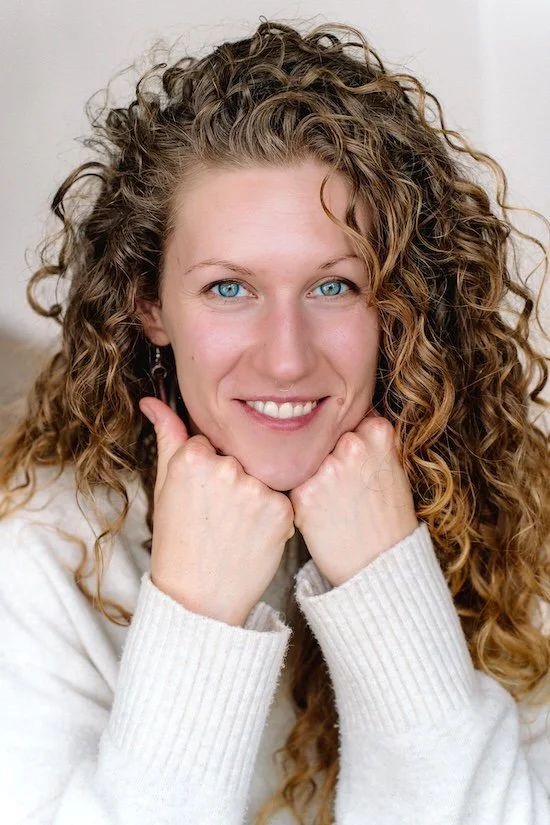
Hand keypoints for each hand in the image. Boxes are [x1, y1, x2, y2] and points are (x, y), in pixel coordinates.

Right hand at [139, 396, 294, 625]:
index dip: (208, 468)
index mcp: (193, 456)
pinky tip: (253, 533)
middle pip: (238, 456)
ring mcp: (256, 488)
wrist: (199, 597)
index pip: (211, 441)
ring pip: (262, 475)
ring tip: (235, 525)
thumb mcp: (166, 485)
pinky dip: (272, 514)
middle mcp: (226, 467)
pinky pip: (282, 498)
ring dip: (254, 494)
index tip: (201, 496)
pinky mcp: (281, 510)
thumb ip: (167, 436)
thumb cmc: (179, 541)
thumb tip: (151, 401)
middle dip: (233, 478)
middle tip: (218, 514)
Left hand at [289, 408, 418, 586]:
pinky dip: (299, 495)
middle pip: (321, 435)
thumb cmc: (386, 516)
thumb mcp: (390, 466)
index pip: (343, 418)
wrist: (380, 564)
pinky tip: (318, 511)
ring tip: (331, 500)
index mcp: (377, 432)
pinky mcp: (304, 493)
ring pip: (303, 457)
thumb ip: (366, 439)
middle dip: (324, 454)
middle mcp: (352, 445)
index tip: (350, 461)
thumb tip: (335, 417)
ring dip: (308, 473)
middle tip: (340, 485)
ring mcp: (327, 468)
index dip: (341, 440)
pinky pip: (290, 482)